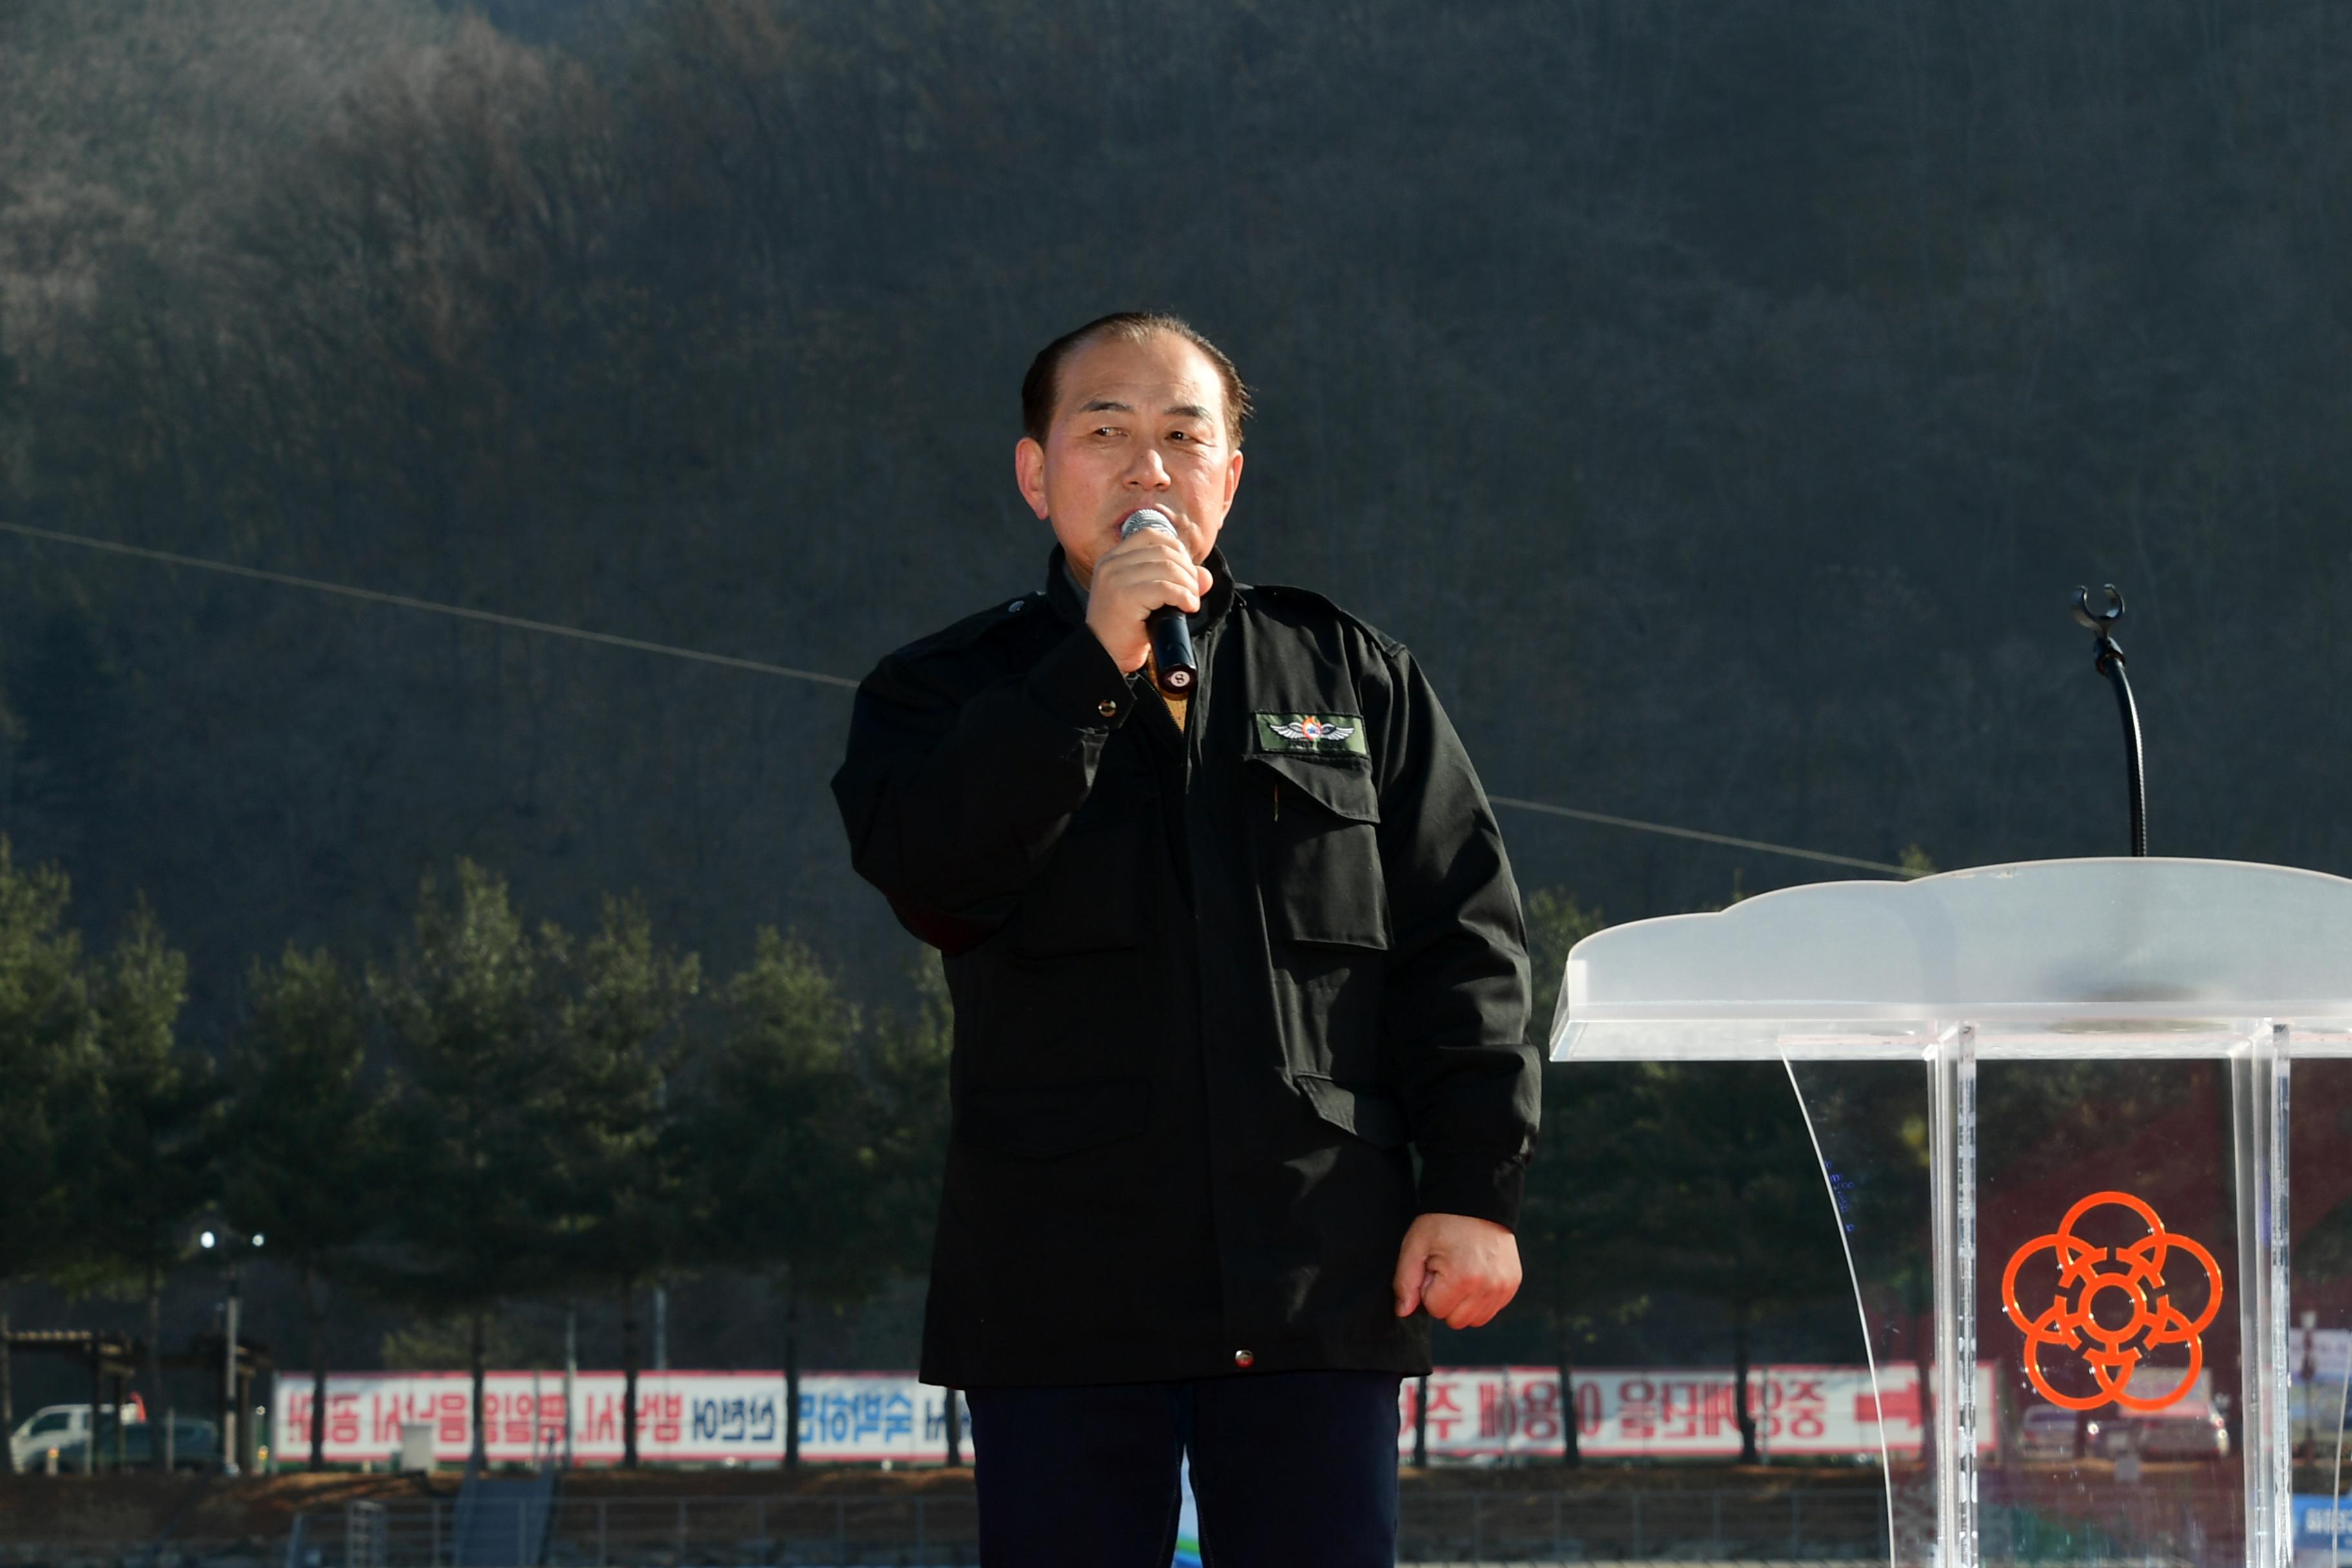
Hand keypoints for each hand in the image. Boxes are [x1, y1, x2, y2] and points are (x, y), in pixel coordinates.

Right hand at [1084, 526, 1210, 673]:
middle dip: (1187, 571)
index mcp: (1112, 559)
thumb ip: (1175, 581)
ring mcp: (1116, 579)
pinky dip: (1184, 596)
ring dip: (1188, 585)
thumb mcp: (1151, 600)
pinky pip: (1166, 588)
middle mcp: (1111, 564)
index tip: (1185, 573)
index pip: (1151, 535)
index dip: (1177, 550)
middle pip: (1164, 551)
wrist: (1103, 657)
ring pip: (1168, 567)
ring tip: (1190, 603)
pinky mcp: (1124, 596)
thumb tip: (1206, 576)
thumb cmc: (1125, 630)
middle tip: (1192, 593)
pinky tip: (1187, 608)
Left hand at [1393, 1212, 1521, 1328]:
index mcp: (1462, 1278)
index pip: (1435, 1310)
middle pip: (1455, 1321)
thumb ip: (1405, 1282)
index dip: (1429, 1289)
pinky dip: (1479, 1299)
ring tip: (1461, 1271)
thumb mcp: (1415, 1246)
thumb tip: (1403, 1312)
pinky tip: (1474, 1274)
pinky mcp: (1512, 1285)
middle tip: (1447, 1269)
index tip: (1434, 1266)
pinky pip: (1490, 1310)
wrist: (1478, 1201)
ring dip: (1463, 1303)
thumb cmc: (1442, 1222)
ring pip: (1474, 1320)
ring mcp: (1503, 1287)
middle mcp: (1488, 1287)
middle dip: (1446, 1299)